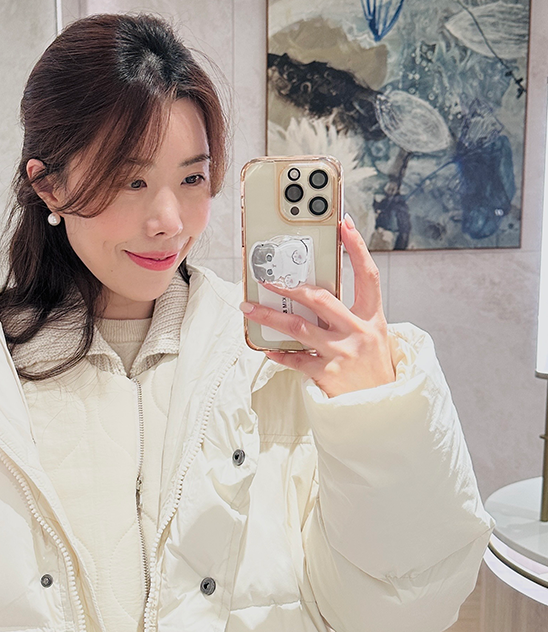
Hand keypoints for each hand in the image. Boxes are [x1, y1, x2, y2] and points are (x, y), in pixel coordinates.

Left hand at [240, 215, 395, 397]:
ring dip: (269, 316)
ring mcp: (342, 353)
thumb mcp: (372, 336)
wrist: (383, 407)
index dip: (357, 248)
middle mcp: (358, 331)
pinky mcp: (327, 374)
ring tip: (249, 307)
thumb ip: (349, 316)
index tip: (344, 224)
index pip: (367, 275)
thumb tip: (314, 297)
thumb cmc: (372, 368)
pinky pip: (296, 360)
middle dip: (290, 286)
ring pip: (298, 327)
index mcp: (372, 318)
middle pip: (320, 299)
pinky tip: (266, 349)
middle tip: (267, 279)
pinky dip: (279, 354)